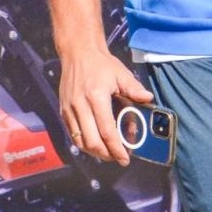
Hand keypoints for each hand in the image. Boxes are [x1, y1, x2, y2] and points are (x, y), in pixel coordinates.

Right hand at [57, 45, 152, 166]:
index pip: (107, 131)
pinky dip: (84, 143)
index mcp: (96, 97)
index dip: (116, 148)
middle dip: (106, 155)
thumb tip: (148, 98)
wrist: (77, 52)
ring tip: (108, 153)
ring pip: (80, 141)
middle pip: (92, 141)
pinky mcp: (63, 110)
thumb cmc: (100, 64)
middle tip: (118, 158)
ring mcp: (69, 109)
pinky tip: (95, 143)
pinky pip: (73, 134)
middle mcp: (80, 105)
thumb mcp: (120, 73)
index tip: (125, 158)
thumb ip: (134, 88)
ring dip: (95, 152)